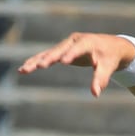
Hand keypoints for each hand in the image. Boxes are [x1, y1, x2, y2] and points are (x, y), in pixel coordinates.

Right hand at [19, 32, 134, 94]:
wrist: (111, 46)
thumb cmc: (110, 57)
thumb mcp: (108, 67)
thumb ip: (100, 79)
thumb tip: (95, 94)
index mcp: (86, 42)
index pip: (77, 48)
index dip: (71, 54)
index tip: (63, 61)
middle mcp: (73, 41)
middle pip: (58, 50)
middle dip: (48, 58)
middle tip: (38, 66)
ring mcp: (65, 45)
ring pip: (48, 53)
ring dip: (36, 61)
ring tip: (23, 70)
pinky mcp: (61, 51)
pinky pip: (47, 56)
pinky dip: (36, 61)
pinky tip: (24, 68)